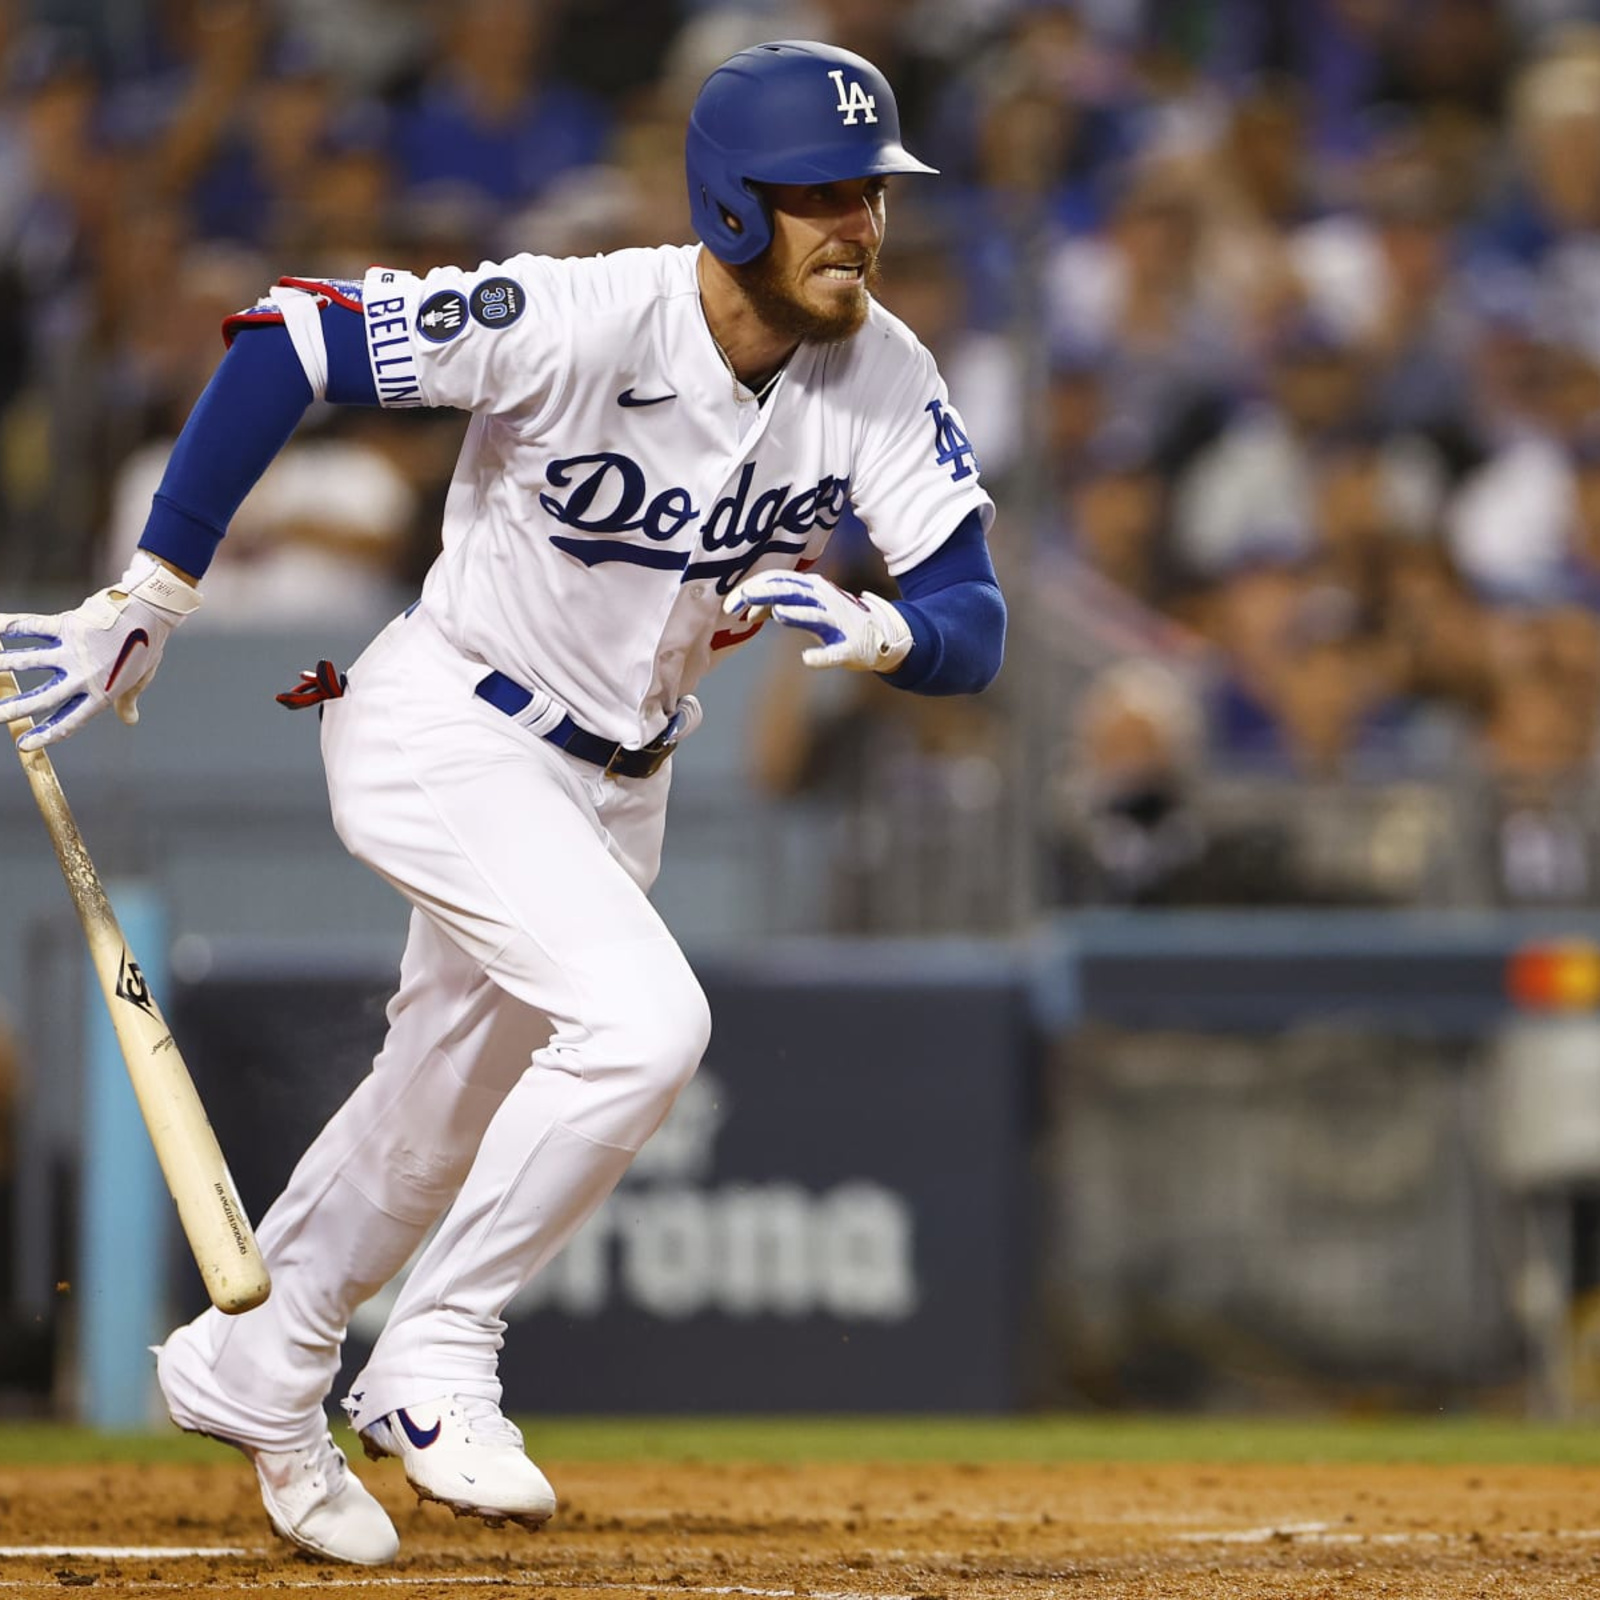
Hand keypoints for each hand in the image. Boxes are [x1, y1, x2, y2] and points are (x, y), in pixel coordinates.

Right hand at [0, 552, 200, 750]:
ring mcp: (73, 651)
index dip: (46, 734)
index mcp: (101, 694)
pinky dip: (9, 625)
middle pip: (42, 699)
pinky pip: (32, 626)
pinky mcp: (68, 625)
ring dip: (2, 665)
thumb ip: (127, 700)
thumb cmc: (145, 645)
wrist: (151, 611)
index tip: (25, 744)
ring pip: (28, 661)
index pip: (69, 721)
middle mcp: (84, 676)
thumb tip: (130, 719)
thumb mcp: (140, 678)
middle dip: (14, 710)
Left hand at [723, 569, 911, 671]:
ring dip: (797, 614)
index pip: (778, 580)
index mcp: (812, 588)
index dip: (752, 588)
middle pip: (791, 592)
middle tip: (738, 604)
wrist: (881, 635)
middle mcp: (824, 600)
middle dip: (763, 595)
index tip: (729, 604)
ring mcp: (838, 622)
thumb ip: (777, 606)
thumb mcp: (806, 607)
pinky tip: (807, 660)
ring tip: (778, 614)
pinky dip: (821, 656)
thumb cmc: (836, 620)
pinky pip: (834, 652)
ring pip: (815, 616)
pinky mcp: (850, 647)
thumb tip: (749, 610)